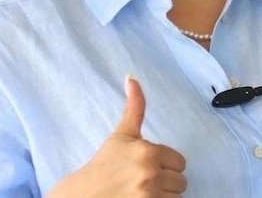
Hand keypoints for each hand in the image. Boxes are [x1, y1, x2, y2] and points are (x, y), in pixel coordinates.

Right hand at [48, 75, 186, 196]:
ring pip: (177, 196)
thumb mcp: (120, 135)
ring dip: (163, 196)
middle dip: (165, 182)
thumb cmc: (103, 166)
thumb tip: (132, 77)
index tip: (145, 168)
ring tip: (141, 193)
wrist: (80, 196)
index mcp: (147, 152)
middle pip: (181, 181)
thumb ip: (134, 107)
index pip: (179, 162)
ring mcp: (149, 196)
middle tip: (142, 182)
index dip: (164, 166)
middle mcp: (150, 173)